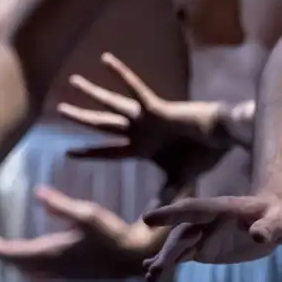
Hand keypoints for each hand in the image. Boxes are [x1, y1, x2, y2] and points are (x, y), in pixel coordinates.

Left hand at [0, 185, 159, 280]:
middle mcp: (52, 267)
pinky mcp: (69, 276)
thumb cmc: (112, 233)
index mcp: (52, 252)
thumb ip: (61, 205)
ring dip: (10, 260)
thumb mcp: (88, 213)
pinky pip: (37, 274)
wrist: (134, 257)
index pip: (13, 252)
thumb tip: (37, 193)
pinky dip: (25, 265)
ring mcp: (61, 274)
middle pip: (16, 263)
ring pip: (26, 271)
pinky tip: (28, 260)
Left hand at [61, 53, 229, 196]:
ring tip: (73, 81)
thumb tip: (152, 221)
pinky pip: (135, 89)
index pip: (108, 152)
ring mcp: (145, 118)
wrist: (221, 138)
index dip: (89, 153)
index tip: (68, 152)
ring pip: (112, 105)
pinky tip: (106, 60)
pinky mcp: (156, 107)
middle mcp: (139, 131)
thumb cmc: (202, 156)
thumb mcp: (177, 181)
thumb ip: (163, 196)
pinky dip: (121, 75)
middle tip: (60, 109)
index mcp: (141, 149)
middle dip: (81, 119)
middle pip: (103, 125)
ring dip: (93, 94)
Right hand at [139, 193, 281, 281]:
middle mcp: (206, 221)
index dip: (171, 214)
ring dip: (163, 260)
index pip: (193, 210)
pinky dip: (166, 262)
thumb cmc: (279, 216)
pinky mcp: (203, 249)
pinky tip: (150, 272)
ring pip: (178, 246)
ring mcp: (202, 234)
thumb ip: (270, 227)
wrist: (273, 219)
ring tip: (151, 277)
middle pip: (182, 234)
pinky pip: (182, 255)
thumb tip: (259, 235)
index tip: (147, 219)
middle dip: (168, 251)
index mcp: (221, 208)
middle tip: (154, 272)